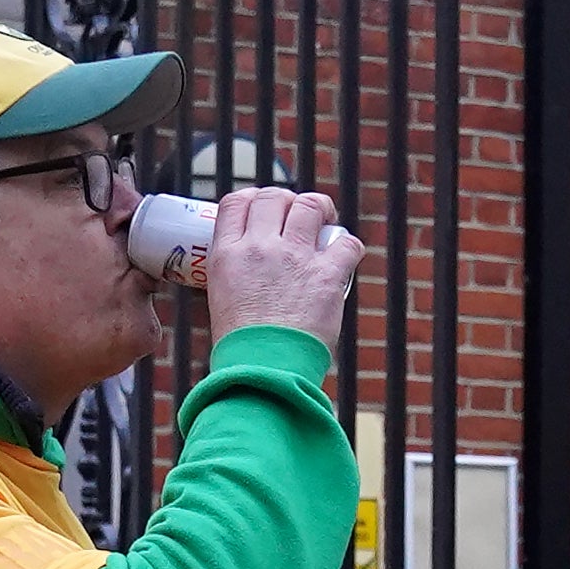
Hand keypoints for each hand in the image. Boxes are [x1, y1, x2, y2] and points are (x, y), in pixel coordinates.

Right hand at [200, 182, 360, 350]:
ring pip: (310, 206)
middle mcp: (259, 248)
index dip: (253, 198)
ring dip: (320, 209)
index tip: (265, 208)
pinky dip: (348, 246)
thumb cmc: (243, 346)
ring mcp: (294, 258)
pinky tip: (345, 255)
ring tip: (325, 220)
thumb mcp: (221, 298)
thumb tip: (251, 264)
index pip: (236, 202)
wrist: (264, 371)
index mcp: (227, 254)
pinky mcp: (326, 274)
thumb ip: (237, 272)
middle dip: (287, 200)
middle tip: (297, 214)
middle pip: (273, 197)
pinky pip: (346, 243)